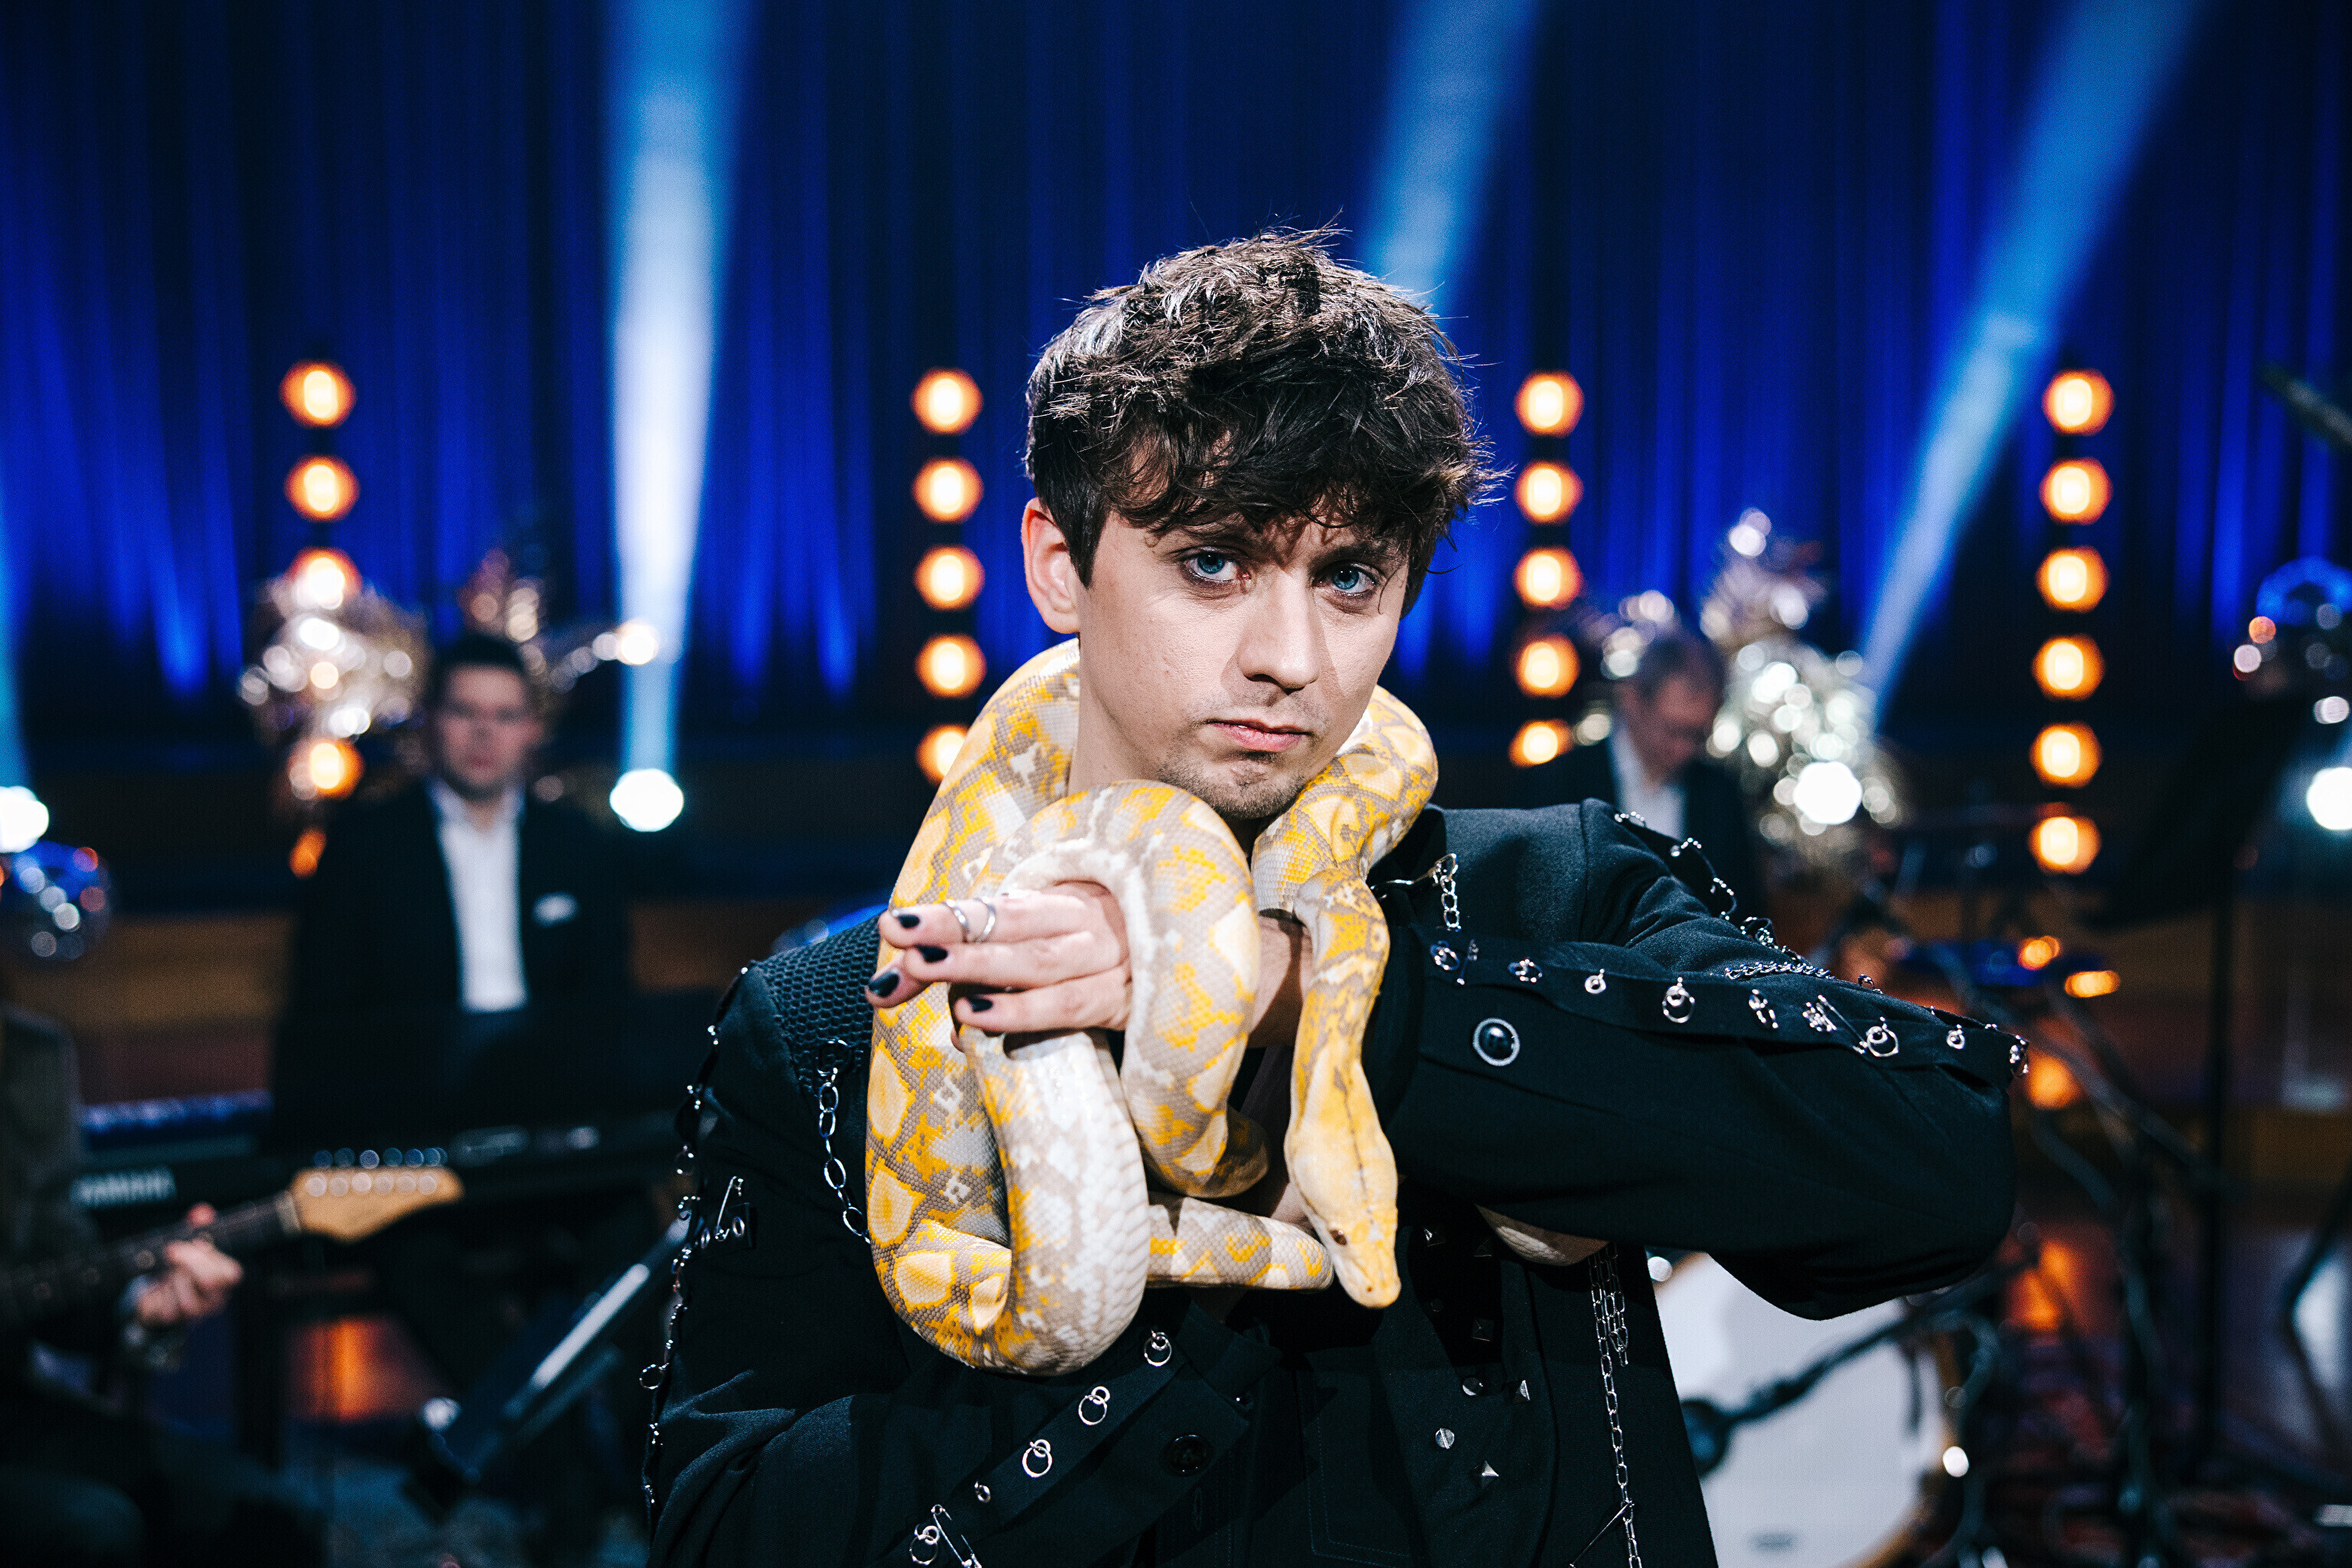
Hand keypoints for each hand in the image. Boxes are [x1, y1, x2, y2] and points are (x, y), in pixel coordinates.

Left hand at [133, 1205, 239, 1327]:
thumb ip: (197, 1227)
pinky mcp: (174, 1318)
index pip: (230, 1273)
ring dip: (172, 1279)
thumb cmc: (178, 1268)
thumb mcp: (188, 1245)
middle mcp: (216, 1298)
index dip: (210, 1256)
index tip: (195, 1243)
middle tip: (172, 1250)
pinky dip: (159, 1292)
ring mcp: (197, 1312)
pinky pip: (168, 1307)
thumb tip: (201, 1214)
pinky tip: (160, 1286)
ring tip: (167, 1272)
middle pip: (210, 1281)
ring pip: (189, 1298)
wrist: (156, 1295)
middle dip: (188, 1261)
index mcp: (225, 1279)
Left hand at [870, 889, 1307, 1044]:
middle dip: (947, 934)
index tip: (892, 927)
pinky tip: (976, 1017)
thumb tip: (959, 977)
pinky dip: (1021, 1011)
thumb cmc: (1153, 951)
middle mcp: (1094, 918)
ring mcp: (1116, 956)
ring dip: (973, 966)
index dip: (948, 918)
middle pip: (1008, 926)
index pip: (1001, 908)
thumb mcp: (1095, 930)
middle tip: (894, 935)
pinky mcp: (1135, 997)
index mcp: (1080, 895)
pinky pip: (1070, 1005)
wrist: (1251, 971)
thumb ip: (1035, 941)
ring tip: (920, 970)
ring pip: (1032, 960)